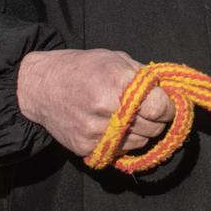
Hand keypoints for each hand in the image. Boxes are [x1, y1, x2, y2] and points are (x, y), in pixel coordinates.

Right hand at [18, 48, 174, 159]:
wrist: (41, 87)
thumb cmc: (82, 68)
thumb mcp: (115, 59)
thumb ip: (143, 77)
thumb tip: (170, 95)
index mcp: (117, 82)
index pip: (160, 107)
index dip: (169, 106)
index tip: (167, 104)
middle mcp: (107, 109)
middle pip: (153, 128)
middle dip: (156, 120)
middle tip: (148, 110)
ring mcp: (95, 131)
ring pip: (140, 142)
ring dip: (141, 132)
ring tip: (129, 117)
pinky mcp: (86, 147)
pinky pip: (120, 151)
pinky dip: (124, 141)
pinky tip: (114, 126)